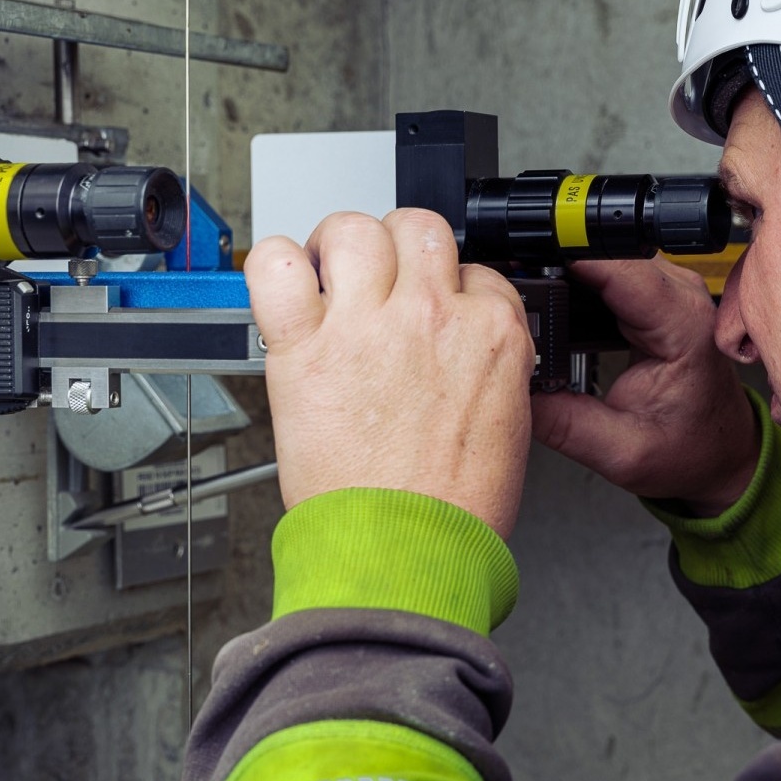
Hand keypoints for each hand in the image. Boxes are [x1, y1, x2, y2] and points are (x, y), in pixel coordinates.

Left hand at [247, 210, 535, 538]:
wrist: (407, 552)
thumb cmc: (454, 508)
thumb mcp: (507, 422)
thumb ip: (488, 364)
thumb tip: (465, 341)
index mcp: (491, 333)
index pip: (475, 269)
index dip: (448, 288)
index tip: (430, 310)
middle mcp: (432, 315)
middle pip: (417, 229)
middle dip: (399, 250)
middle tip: (380, 283)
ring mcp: (366, 324)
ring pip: (352, 229)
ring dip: (339, 248)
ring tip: (330, 278)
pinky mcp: (305, 346)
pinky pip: (275, 266)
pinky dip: (273, 267)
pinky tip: (284, 289)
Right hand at [531, 257, 757, 515]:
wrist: (718, 453)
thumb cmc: (689, 450)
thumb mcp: (620, 453)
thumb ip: (562, 424)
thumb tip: (511, 389)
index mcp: (683, 326)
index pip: (620, 266)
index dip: (568, 258)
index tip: (524, 267)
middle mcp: (683, 297)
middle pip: (607, 251)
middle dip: (558, 264)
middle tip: (520, 299)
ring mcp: (671, 288)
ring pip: (605, 253)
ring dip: (566, 270)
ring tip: (535, 303)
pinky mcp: (656, 292)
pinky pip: (610, 267)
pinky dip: (579, 279)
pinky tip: (559, 302)